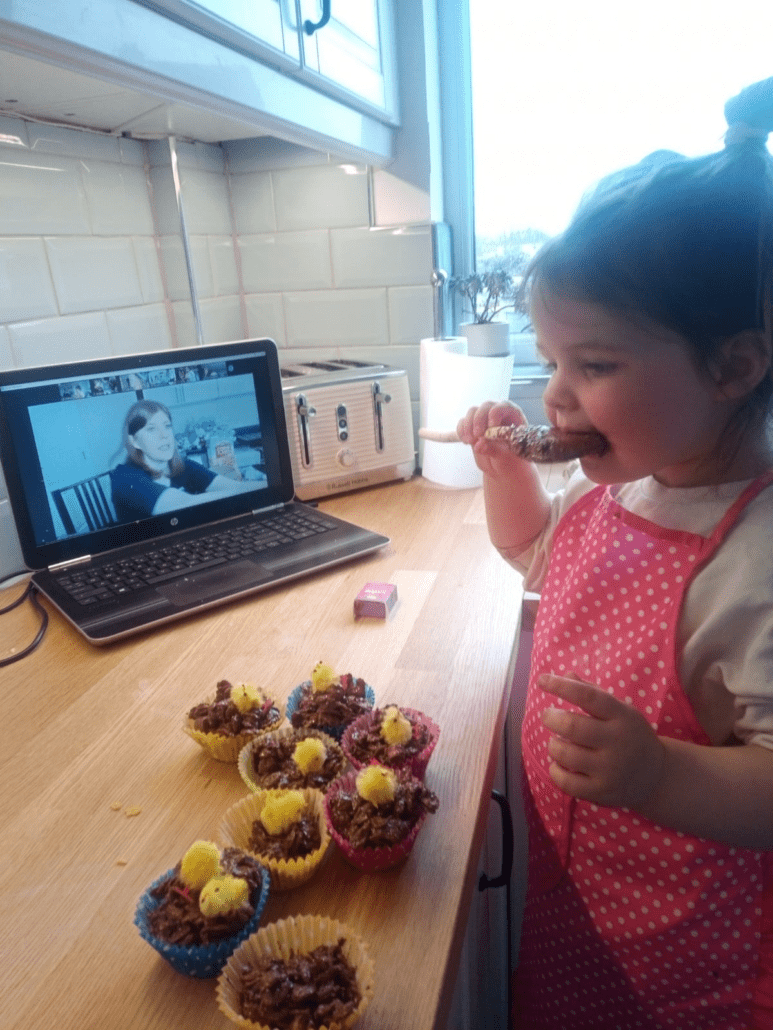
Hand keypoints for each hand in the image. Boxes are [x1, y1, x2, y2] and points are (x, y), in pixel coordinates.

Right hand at [456, 401, 527, 476]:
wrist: (503, 465)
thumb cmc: (511, 459)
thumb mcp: (507, 457)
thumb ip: (495, 450)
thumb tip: (479, 444)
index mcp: (512, 416)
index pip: (503, 407)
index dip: (495, 414)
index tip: (491, 427)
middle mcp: (497, 414)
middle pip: (485, 407)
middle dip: (479, 420)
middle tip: (477, 436)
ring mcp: (484, 419)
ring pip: (472, 412)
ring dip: (468, 426)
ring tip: (471, 441)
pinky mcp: (472, 426)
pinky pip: (463, 422)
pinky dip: (462, 431)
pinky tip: (466, 442)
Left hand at [539, 673, 666, 810]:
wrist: (657, 776)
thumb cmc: (630, 735)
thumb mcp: (620, 710)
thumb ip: (593, 692)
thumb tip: (566, 674)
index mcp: (622, 716)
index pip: (588, 696)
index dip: (561, 686)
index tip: (542, 680)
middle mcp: (617, 742)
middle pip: (572, 726)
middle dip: (551, 718)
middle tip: (547, 716)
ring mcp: (610, 769)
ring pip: (566, 754)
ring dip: (553, 745)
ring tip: (557, 742)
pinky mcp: (602, 792)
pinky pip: (567, 783)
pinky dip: (555, 771)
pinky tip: (559, 764)